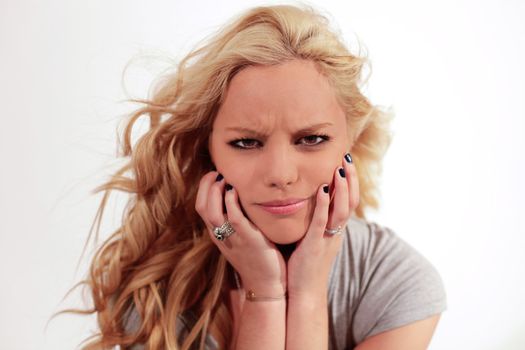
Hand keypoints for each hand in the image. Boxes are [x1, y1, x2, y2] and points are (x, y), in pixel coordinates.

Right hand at [195, 171, 286, 295]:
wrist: (265, 284)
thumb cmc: (255, 258)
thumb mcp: (238, 239)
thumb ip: (233, 220)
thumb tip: (235, 197)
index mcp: (216, 234)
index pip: (200, 207)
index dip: (204, 188)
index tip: (214, 174)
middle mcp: (220, 236)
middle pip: (202, 207)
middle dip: (206, 185)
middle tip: (216, 172)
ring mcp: (232, 238)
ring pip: (212, 212)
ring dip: (215, 192)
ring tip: (224, 179)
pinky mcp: (248, 239)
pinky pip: (234, 218)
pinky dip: (231, 202)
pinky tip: (235, 192)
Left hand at [286, 154, 359, 300]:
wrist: (303, 293)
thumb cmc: (304, 265)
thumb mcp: (314, 239)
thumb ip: (315, 221)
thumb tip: (311, 202)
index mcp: (335, 229)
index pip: (349, 201)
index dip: (350, 181)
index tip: (346, 161)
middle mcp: (335, 232)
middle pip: (351, 202)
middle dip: (350, 179)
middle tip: (346, 157)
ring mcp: (326, 238)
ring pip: (341, 210)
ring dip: (341, 188)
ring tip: (339, 168)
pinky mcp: (314, 245)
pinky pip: (321, 222)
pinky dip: (323, 205)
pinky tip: (321, 189)